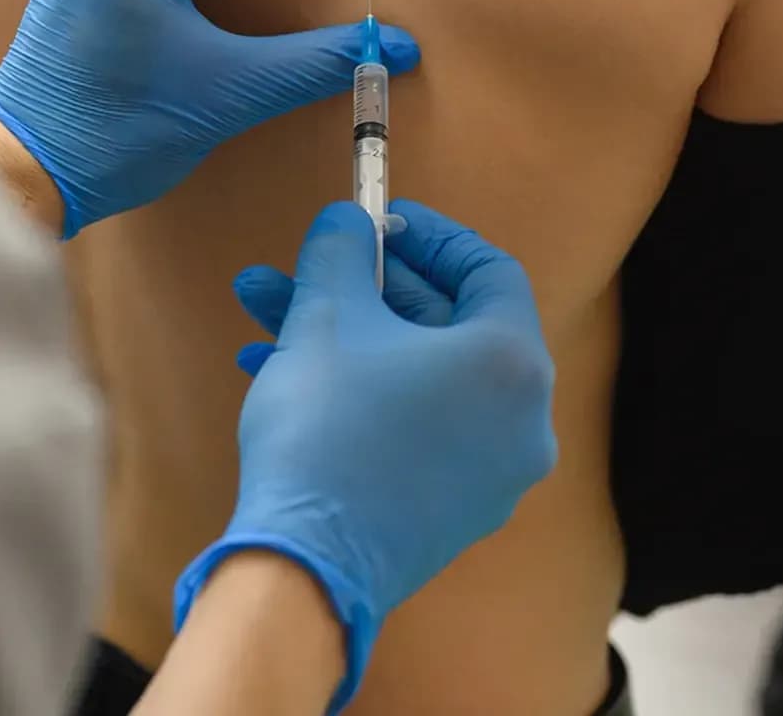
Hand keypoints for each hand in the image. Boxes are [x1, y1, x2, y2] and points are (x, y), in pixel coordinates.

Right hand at [175, 200, 557, 713]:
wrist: (306, 562)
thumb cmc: (327, 428)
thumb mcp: (327, 317)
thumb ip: (342, 252)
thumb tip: (346, 222)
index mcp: (511, 364)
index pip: (488, 269)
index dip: (429, 235)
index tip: (377, 221)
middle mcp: (520, 421)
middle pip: (442, 324)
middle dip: (361, 288)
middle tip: (304, 265)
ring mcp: (490, 473)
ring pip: (414, 376)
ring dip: (343, 336)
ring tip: (262, 312)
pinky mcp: (451, 508)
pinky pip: (413, 424)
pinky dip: (360, 389)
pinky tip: (277, 370)